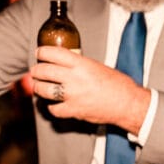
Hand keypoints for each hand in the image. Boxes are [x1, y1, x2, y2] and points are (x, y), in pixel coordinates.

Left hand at [32, 45, 149, 133]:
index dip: (41, 52)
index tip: (39, 54)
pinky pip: (53, 109)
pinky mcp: (73, 111)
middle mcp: (74, 78)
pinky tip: (54, 104)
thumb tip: (62, 64)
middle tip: (36, 71)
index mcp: (80, 64)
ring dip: (38, 88)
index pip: (52, 53)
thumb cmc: (116, 84)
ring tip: (39, 86)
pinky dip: (52, 107)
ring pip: (43, 90)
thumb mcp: (96, 66)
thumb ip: (78, 65)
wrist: (127, 103)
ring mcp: (72, 95)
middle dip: (36, 71)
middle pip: (43, 71)